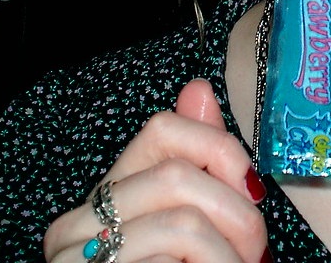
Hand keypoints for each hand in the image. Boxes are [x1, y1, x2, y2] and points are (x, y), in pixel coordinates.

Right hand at [43, 79, 268, 262]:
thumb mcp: (188, 229)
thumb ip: (196, 164)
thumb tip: (199, 86)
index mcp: (105, 200)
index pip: (161, 128)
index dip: (218, 144)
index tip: (249, 183)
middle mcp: (76, 226)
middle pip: (180, 176)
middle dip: (237, 215)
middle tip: (254, 254)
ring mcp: (77, 262)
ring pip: (182, 220)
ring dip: (230, 254)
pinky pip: (174, 257)